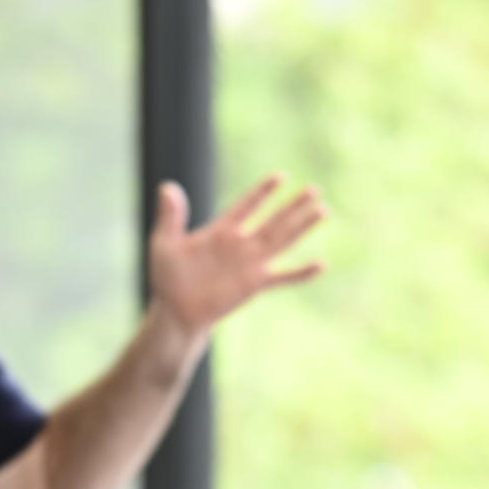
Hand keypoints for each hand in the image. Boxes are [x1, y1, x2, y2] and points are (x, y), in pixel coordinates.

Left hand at [146, 176, 326, 337]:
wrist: (175, 312)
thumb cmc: (167, 278)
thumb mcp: (165, 243)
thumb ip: (171, 216)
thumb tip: (167, 186)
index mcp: (221, 231)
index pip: (246, 205)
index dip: (263, 192)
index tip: (281, 176)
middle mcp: (240, 244)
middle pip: (273, 220)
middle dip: (293, 205)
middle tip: (314, 188)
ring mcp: (250, 264)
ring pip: (282, 241)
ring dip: (302, 226)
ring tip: (323, 210)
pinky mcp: (254, 284)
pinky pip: (282, 278)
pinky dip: (301, 272)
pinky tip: (322, 265)